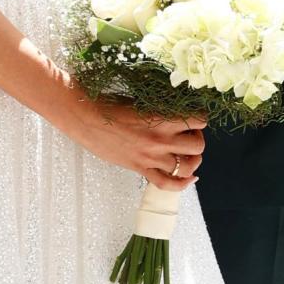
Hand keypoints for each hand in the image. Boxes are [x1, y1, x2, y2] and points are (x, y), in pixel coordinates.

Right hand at [70, 94, 204, 191]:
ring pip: (188, 166)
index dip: (200, 118)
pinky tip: (189, 178)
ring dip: (192, 159)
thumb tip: (175, 106)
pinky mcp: (139, 169)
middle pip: (198, 146)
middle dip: (197, 138)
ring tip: (187, 152)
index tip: (195, 116)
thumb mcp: (138, 99)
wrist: (83, 117)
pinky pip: (168, 184)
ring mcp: (150, 157)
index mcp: (160, 118)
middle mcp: (159, 140)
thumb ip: (159, 107)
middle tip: (189, 133)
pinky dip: (182, 184)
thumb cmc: (106, 103)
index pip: (198, 120)